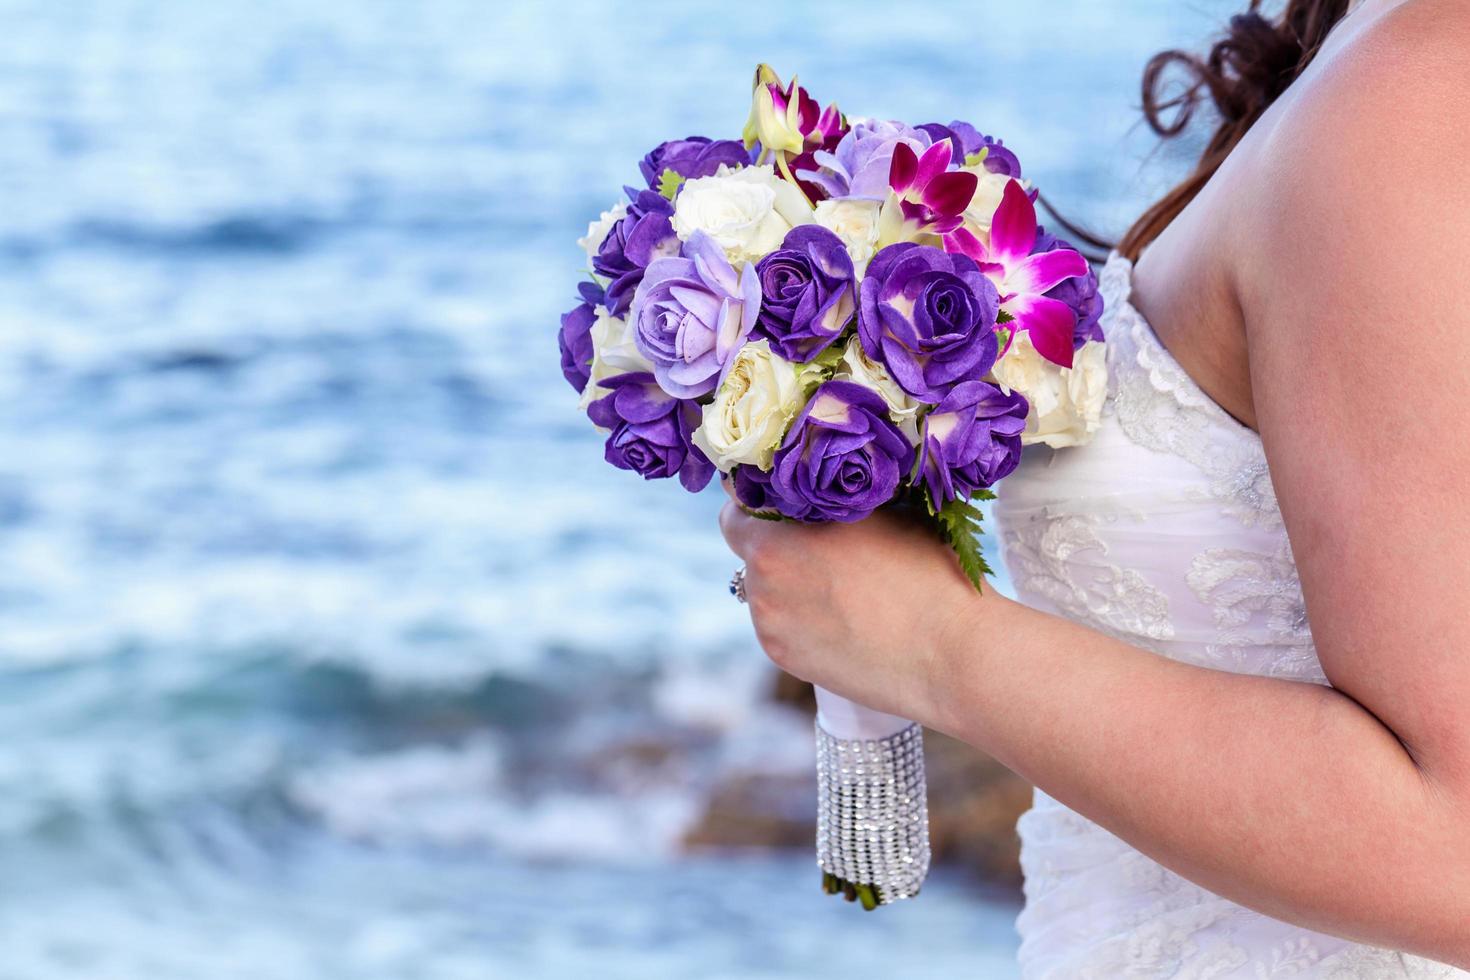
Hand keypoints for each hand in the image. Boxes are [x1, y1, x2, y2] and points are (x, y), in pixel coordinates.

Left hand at [718, 489, 987, 723]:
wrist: (952, 653)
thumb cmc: (925, 572)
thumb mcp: (877, 511)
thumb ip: (831, 499)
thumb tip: (815, 486)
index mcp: (774, 541)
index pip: (734, 512)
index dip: (759, 505)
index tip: (785, 505)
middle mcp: (761, 586)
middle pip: (750, 554)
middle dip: (778, 545)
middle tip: (823, 545)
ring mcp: (771, 629)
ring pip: (766, 592)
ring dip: (789, 584)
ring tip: (844, 587)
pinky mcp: (787, 662)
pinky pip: (782, 626)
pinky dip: (801, 618)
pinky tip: (845, 618)